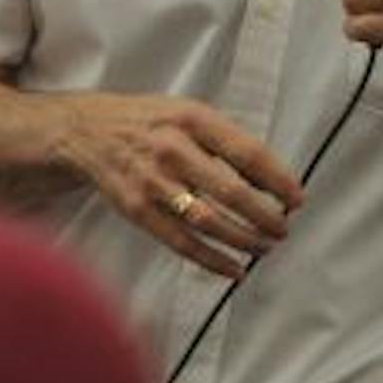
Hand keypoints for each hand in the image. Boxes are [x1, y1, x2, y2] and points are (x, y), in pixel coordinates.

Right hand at [47, 92, 300, 277]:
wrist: (85, 131)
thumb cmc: (150, 123)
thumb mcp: (189, 112)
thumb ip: (227, 140)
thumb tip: (273, 178)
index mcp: (193, 119)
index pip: (247, 152)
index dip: (278, 179)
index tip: (297, 198)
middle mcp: (172, 149)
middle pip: (230, 190)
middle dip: (264, 215)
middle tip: (283, 228)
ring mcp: (151, 182)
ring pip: (207, 220)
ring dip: (243, 239)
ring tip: (266, 247)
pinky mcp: (135, 209)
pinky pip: (179, 242)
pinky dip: (211, 259)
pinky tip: (234, 269)